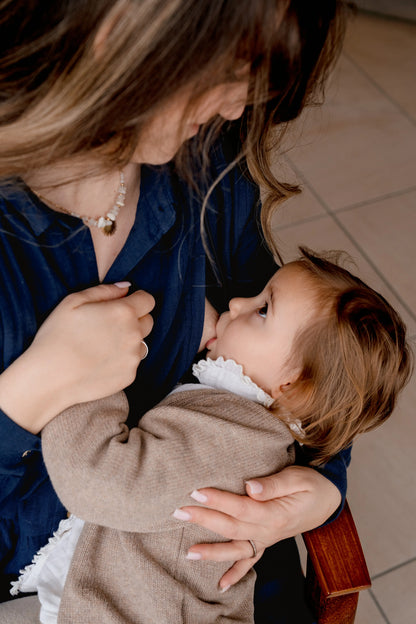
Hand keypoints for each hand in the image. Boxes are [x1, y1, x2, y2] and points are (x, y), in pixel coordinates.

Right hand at [0, 283, 154, 431]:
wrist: (50, 377)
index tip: (123, 304)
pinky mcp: (129, 376)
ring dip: (129, 341)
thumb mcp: (74, 302)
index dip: (136, 300)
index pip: (148, 300)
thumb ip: (104, 291)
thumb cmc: (57, 336)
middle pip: (147, 321)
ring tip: (103, 345)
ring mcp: (133, 357)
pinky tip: (100, 361)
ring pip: (141, 343)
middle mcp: (134, 335)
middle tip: (109, 325)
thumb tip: (126, 288)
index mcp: (123, 312)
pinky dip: (122, 360)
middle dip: (134, 319)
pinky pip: (132, 362)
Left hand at [177, 465, 340, 589]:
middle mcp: (269, 531)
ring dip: (212, 552)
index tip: (196, 491)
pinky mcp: (267, 541)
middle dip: (204, 520)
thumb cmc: (311, 484)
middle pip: (232, 527)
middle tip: (179, 512)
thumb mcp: (298, 478)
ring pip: (236, 549)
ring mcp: (267, 539)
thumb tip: (249, 487)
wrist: (328, 500)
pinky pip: (251, 561)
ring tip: (188, 552)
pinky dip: (236, 573)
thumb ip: (274, 484)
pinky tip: (221, 585)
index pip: (241, 507)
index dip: (218, 500)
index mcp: (275, 513)